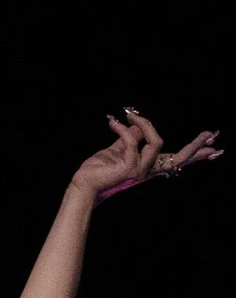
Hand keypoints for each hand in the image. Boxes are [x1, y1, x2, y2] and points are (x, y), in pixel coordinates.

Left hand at [76, 110, 219, 201]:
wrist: (83, 182)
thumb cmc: (99, 167)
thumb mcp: (118, 148)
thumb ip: (133, 137)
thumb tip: (141, 125)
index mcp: (149, 166)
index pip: (176, 159)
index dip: (194, 153)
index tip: (214, 146)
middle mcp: (148, 170)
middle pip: (179, 159)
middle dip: (195, 146)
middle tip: (210, 134)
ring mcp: (140, 171)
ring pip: (156, 142)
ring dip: (144, 123)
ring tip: (130, 115)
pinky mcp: (129, 169)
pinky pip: (132, 141)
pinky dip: (123, 128)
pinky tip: (114, 122)